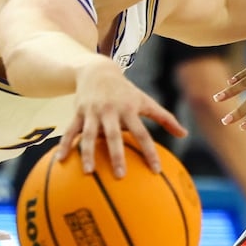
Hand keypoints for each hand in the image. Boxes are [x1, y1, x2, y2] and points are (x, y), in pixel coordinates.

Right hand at [58, 60, 185, 175]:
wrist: (98, 70)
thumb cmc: (126, 91)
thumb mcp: (145, 101)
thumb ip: (165, 118)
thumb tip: (184, 134)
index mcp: (129, 110)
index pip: (142, 134)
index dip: (149, 152)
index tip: (155, 170)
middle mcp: (110, 111)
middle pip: (114, 136)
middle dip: (117, 155)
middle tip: (120, 176)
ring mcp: (92, 112)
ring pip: (89, 135)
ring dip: (88, 153)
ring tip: (89, 172)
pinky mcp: (78, 113)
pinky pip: (70, 131)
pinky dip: (65, 145)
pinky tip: (61, 160)